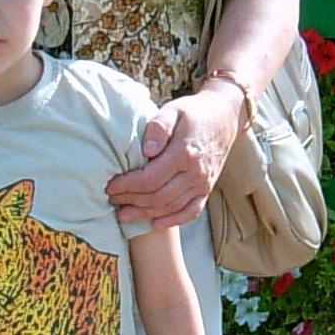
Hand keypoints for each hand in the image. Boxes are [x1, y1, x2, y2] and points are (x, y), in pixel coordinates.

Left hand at [106, 85, 243, 229]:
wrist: (224, 118)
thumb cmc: (193, 113)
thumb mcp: (174, 110)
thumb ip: (158, 127)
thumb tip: (146, 151)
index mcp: (184, 153)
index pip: (150, 179)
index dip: (127, 185)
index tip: (110, 185)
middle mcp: (195, 173)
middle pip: (158, 197)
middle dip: (131, 201)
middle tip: (112, 199)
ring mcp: (203, 184)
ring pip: (171, 207)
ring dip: (145, 214)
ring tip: (124, 214)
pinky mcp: (207, 189)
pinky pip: (191, 212)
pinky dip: (172, 221)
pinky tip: (154, 224)